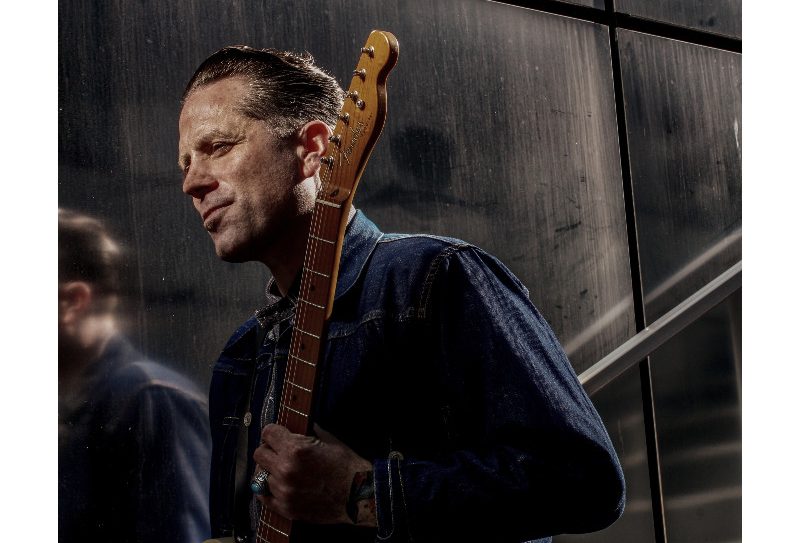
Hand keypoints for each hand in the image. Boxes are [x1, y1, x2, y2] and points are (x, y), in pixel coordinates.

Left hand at [253, 423, 372, 523]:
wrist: (357, 494)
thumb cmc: (346, 465)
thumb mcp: (328, 439)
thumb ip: (307, 432)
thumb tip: (294, 426)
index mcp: (295, 449)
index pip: (268, 433)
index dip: (273, 432)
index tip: (277, 435)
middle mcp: (285, 469)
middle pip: (259, 453)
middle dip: (268, 450)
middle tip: (278, 452)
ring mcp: (284, 491)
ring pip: (260, 475)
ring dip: (270, 471)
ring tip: (283, 471)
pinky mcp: (286, 508)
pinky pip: (263, 496)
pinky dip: (267, 489)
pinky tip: (277, 485)